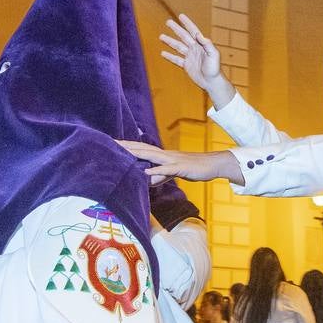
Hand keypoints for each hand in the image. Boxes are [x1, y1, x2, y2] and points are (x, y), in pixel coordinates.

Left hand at [117, 139, 243, 184]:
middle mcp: (165, 154)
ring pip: (152, 155)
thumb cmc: (193, 168)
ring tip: (123, 151)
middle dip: (126, 145)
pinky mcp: (181, 167)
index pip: (140, 149)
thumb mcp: (173, 174)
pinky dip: (157, 170)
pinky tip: (147, 172)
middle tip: (110, 142)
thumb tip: (148, 180)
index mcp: (162, 156)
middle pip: (142, 148)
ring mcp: (173, 159)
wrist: (213, 165)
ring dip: (137, 152)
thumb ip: (160, 176)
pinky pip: (168, 169)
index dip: (127, 146)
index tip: (112, 143)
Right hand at [160, 15, 234, 107]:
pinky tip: (163, 53)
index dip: (187, 23)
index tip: (180, 16)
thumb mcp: (213, 54)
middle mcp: (194, 49)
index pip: (193, 31)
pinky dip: (169, 56)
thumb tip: (199, 35)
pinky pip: (176, 59)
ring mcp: (190, 57)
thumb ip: (207, 44)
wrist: (212, 82)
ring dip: (169, 41)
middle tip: (168, 22)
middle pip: (183, 36)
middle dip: (176, 29)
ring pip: (177, 47)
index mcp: (201, 45)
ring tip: (161, 36)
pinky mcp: (186, 65)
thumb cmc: (214, 68)